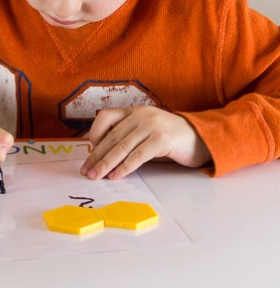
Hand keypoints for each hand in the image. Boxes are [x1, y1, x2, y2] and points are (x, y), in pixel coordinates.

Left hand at [80, 106, 210, 179]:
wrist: (201, 138)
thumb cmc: (170, 138)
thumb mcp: (146, 131)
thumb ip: (128, 136)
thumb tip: (102, 154)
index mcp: (134, 111)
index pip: (105, 117)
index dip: (94, 134)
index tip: (89, 152)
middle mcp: (141, 114)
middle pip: (111, 136)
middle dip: (96, 156)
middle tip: (86, 171)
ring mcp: (152, 125)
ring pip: (122, 147)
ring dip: (106, 164)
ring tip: (96, 176)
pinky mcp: (162, 140)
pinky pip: (138, 156)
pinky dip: (124, 167)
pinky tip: (116, 176)